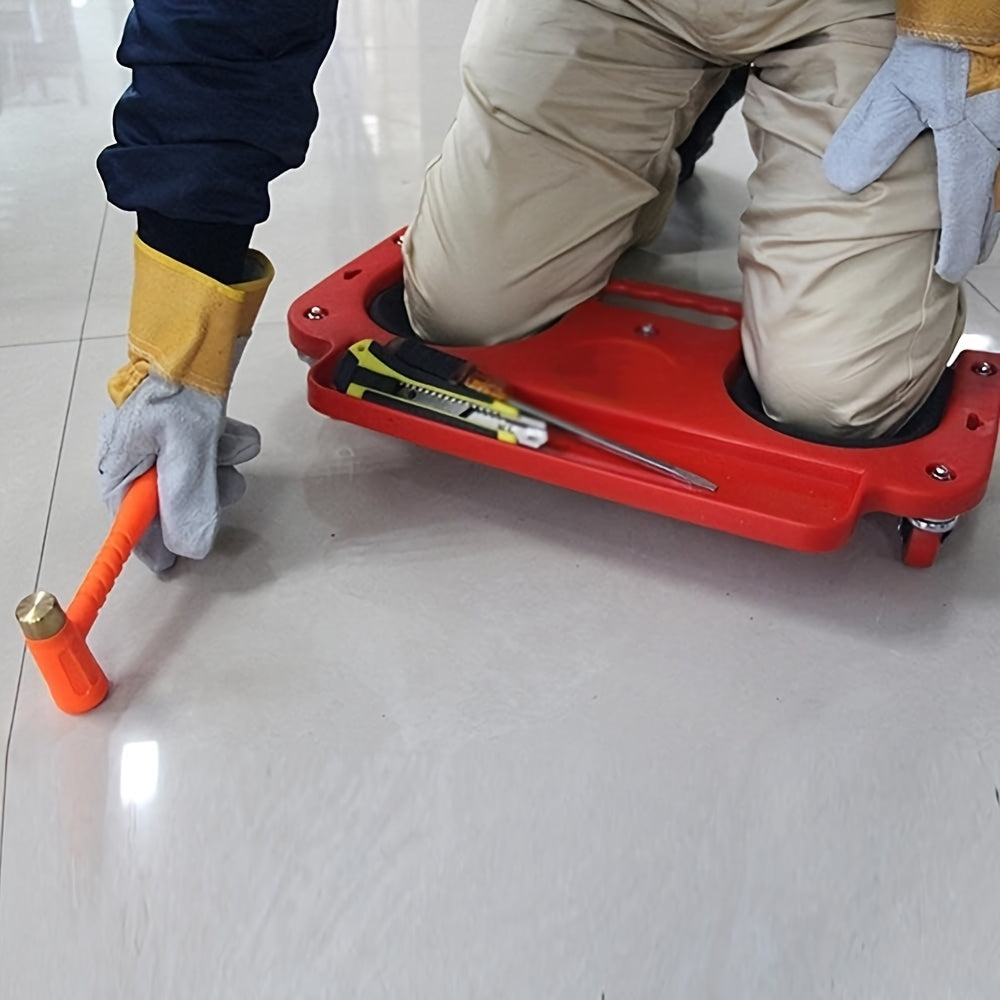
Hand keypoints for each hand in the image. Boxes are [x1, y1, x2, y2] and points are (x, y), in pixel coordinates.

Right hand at [97, 237, 272, 571]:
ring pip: (200, 476)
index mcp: (121, 465)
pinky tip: (235, 431)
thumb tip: (191, 548)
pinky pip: (214, 450)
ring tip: (229, 444)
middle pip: (174, 502)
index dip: (156, 546)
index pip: (133, 522)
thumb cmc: (180, 385)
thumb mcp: (185, 449)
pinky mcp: (193, 424)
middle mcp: (140, 455)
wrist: (197, 328)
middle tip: (222, 484)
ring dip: (222, 467)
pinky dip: (229, 444)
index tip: (175, 568)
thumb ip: (189, 499)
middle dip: (205, 496)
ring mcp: (167, 439)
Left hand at [824, 36, 999, 283]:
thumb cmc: (947, 41)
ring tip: (977, 229)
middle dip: (978, 235)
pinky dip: (993, 180)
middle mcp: (998, 142)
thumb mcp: (898, 90)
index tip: (948, 272)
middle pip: (994, 205)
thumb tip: (844, 182)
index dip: (957, 248)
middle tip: (965, 258)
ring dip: (989, 210)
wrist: (979, 5)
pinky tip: (984, 179)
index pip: (966, 215)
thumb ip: (874, 137)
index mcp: (973, 148)